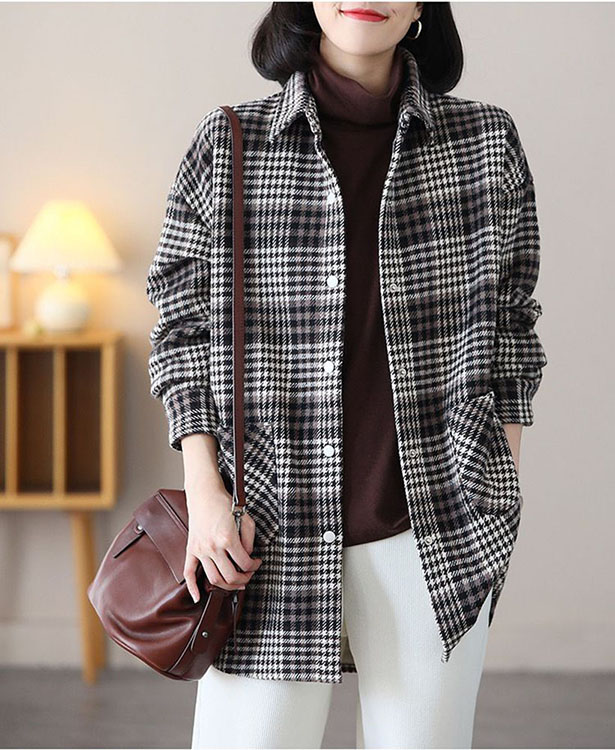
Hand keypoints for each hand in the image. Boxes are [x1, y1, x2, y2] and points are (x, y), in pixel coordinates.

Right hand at [183, 478, 261, 602]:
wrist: (205, 494)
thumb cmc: (225, 504)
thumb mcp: (245, 519)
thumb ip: (249, 541)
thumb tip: (247, 558)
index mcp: (227, 539)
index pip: (244, 563)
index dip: (254, 566)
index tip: (257, 563)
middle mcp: (212, 547)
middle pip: (230, 577)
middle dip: (243, 580)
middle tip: (249, 575)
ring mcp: (200, 550)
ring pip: (213, 579)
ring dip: (227, 586)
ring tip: (235, 582)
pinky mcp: (191, 549)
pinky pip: (189, 572)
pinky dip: (192, 587)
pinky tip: (197, 597)